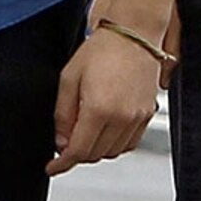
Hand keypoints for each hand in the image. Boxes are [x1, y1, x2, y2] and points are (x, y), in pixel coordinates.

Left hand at [48, 26, 164, 175]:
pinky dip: (115, 144)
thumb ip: (63, 115)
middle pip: (95, 155)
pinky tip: (105, 130)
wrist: (134, 33)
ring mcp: (138, 117)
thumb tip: (61, 143)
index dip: (61, 164)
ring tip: (86, 131)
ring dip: (96, 149)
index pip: (77, 151)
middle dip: (77, 153)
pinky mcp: (148, 114)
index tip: (53, 167)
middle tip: (67, 140)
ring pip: (113, 152)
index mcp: (99, 109)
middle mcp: (122, 118)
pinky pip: (130, 143)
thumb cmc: (102, 49)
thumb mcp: (69, 79)